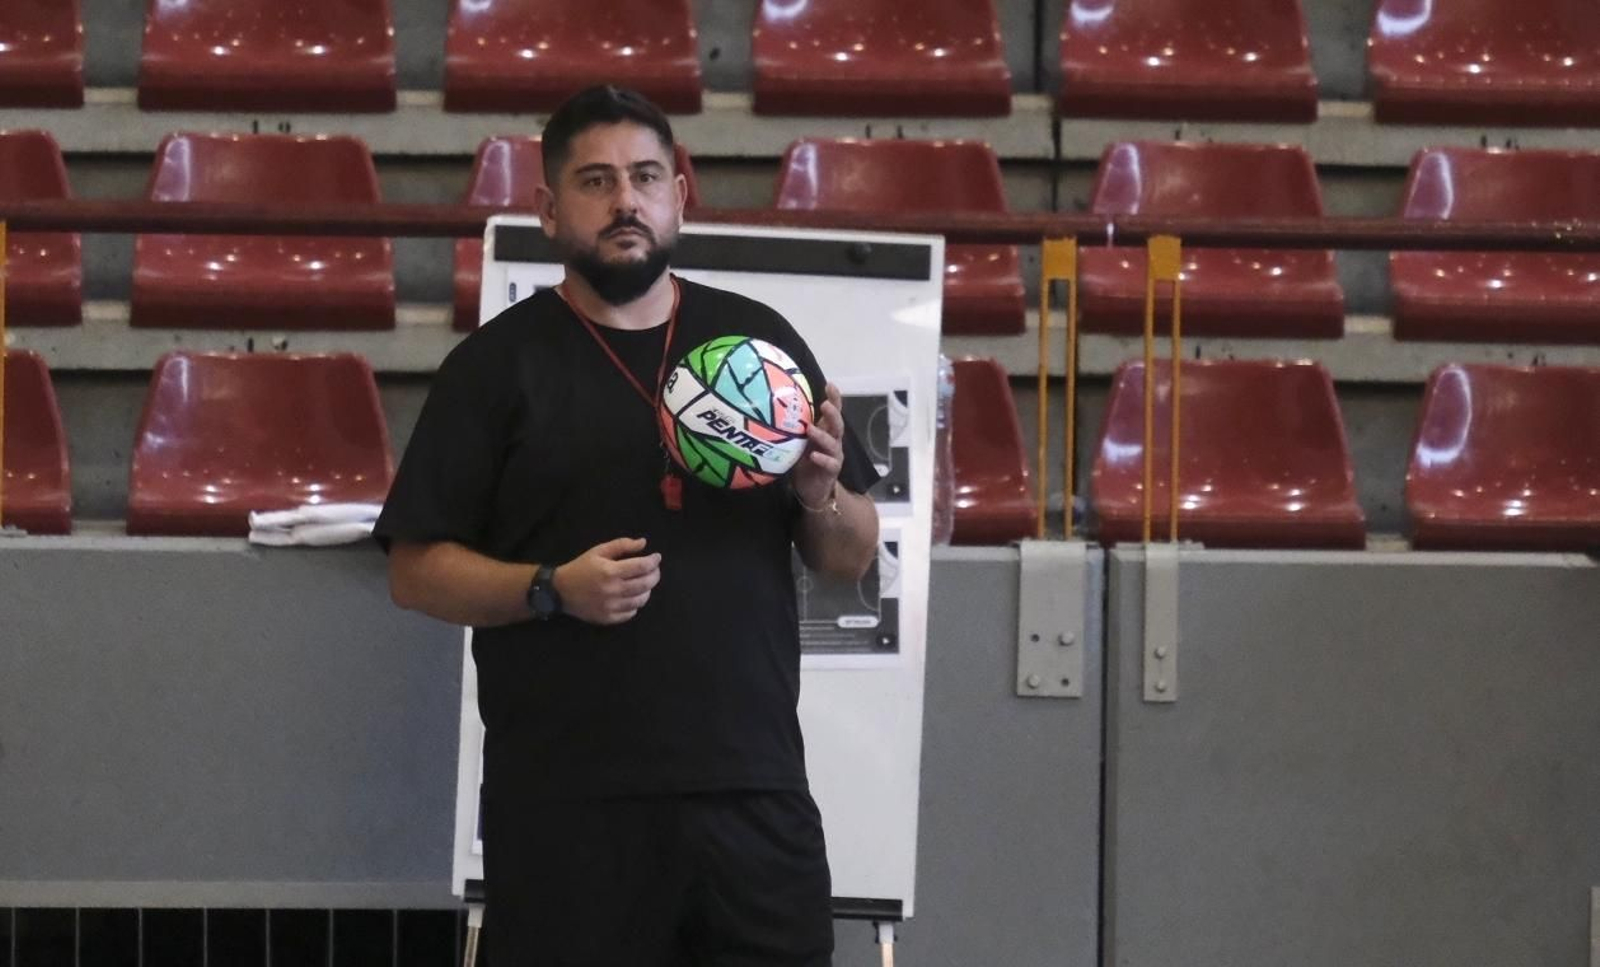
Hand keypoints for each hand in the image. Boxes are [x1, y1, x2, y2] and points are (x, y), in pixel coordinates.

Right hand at [552, 537, 661, 625]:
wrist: (560, 590)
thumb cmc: (580, 568)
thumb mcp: (598, 551)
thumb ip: (621, 545)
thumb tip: (643, 543)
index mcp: (611, 571)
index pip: (642, 567)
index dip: (653, 561)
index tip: (657, 557)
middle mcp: (613, 590)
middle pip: (645, 584)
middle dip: (655, 575)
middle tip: (654, 570)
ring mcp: (611, 606)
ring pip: (641, 600)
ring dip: (647, 590)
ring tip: (644, 583)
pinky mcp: (608, 618)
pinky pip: (631, 613)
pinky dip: (636, 604)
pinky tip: (632, 596)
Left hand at [793, 382, 843, 508]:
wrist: (810, 490)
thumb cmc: (803, 463)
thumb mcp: (796, 443)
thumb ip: (792, 429)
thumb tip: (771, 409)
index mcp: (826, 431)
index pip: (833, 412)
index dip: (834, 398)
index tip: (829, 384)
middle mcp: (833, 441)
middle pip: (837, 424)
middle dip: (833, 413)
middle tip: (824, 405)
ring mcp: (834, 456)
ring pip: (833, 443)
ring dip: (822, 435)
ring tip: (810, 429)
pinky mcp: (832, 471)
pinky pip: (830, 463)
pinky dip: (822, 459)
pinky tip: (813, 456)